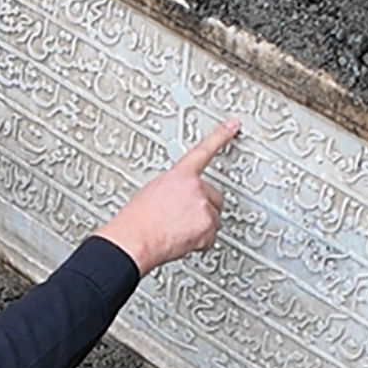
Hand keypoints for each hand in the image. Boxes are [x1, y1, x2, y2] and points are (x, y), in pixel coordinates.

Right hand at [95, 118, 240, 274]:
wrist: (134, 239)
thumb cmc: (136, 220)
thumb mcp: (151, 192)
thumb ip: (172, 189)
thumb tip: (177, 198)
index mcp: (179, 175)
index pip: (203, 151)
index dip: (220, 136)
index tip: (233, 125)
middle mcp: (195, 187)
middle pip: (214, 197)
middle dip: (203, 209)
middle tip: (182, 219)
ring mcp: (203, 207)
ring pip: (213, 219)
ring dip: (200, 228)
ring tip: (176, 231)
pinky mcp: (207, 226)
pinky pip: (210, 238)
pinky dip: (199, 243)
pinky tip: (181, 241)